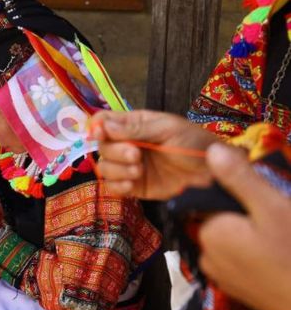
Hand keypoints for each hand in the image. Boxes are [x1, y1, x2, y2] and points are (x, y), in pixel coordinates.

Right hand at [90, 110, 217, 199]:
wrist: (213, 175)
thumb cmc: (194, 143)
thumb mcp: (167, 129)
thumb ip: (135, 128)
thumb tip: (102, 126)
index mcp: (133, 124)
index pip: (103, 122)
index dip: (97, 128)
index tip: (101, 135)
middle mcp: (127, 144)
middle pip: (102, 147)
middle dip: (115, 152)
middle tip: (136, 155)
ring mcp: (129, 166)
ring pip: (104, 168)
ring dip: (118, 170)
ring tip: (139, 171)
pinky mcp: (134, 187)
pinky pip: (113, 187)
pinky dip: (118, 186)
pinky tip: (133, 184)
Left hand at [198, 144, 290, 309]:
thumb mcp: (271, 207)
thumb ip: (239, 179)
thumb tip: (211, 151)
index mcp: (209, 231)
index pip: (210, 200)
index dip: (237, 193)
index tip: (264, 197)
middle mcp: (206, 255)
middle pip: (221, 221)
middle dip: (244, 214)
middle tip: (277, 217)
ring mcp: (220, 276)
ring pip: (231, 241)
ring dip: (250, 234)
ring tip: (279, 235)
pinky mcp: (235, 290)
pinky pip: (238, 261)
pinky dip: (253, 254)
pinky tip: (277, 254)